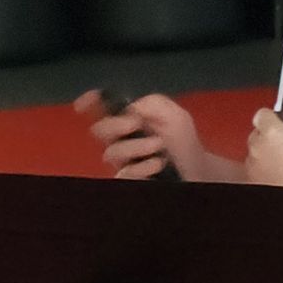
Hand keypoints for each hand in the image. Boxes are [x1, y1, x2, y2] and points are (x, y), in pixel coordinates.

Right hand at [74, 89, 208, 180]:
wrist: (198, 169)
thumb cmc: (182, 141)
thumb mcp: (174, 114)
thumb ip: (153, 103)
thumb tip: (130, 107)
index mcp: (128, 120)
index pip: (102, 109)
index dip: (91, 103)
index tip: (84, 103)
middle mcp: (121, 140)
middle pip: (100, 130)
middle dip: (114, 125)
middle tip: (135, 123)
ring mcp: (123, 161)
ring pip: (111, 153)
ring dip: (134, 147)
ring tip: (158, 146)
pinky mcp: (131, 179)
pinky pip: (122, 175)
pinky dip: (139, 168)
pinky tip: (157, 164)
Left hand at [245, 109, 282, 193]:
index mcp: (273, 133)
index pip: (263, 115)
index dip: (274, 118)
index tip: (280, 122)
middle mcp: (258, 150)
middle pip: (257, 136)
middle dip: (270, 141)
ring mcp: (253, 171)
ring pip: (255, 159)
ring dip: (267, 160)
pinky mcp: (255, 187)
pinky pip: (257, 177)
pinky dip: (266, 178)